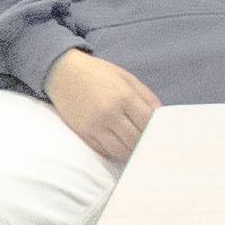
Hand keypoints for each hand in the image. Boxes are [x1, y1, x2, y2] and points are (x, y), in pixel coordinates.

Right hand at [47, 49, 160, 163]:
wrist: (62, 72)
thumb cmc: (98, 73)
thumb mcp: (127, 78)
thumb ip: (147, 97)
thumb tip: (161, 118)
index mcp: (124, 97)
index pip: (148, 123)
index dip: (157, 131)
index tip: (160, 134)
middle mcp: (110, 113)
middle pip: (136, 140)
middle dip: (145, 143)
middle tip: (151, 145)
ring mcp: (95, 126)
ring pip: (121, 151)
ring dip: (131, 152)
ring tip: (136, 148)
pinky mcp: (83, 133)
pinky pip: (104, 151)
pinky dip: (115, 152)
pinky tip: (119, 145)